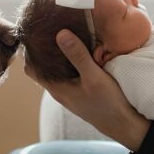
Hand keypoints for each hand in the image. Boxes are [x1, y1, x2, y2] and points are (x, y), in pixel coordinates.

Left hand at [25, 29, 150, 150]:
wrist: (124, 124)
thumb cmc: (108, 103)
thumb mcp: (94, 77)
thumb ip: (78, 56)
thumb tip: (60, 33)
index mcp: (56, 88)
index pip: (31, 68)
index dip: (29, 52)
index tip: (34, 34)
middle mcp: (59, 90)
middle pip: (42, 67)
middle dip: (43, 49)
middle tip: (49, 28)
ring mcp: (70, 91)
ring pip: (57, 69)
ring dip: (58, 54)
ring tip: (64, 33)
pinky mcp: (81, 90)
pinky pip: (69, 72)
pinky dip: (70, 60)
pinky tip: (80, 49)